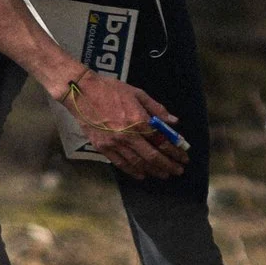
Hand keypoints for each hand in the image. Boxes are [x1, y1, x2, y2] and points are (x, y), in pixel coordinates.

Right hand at [57, 73, 186, 178]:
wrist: (82, 92)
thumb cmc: (111, 89)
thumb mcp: (138, 93)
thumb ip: (157, 109)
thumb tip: (173, 121)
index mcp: (139, 120)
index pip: (162, 141)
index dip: (175, 151)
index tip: (184, 157)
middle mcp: (128, 135)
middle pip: (152, 156)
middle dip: (168, 165)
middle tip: (178, 171)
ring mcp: (114, 143)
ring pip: (138, 163)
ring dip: (154, 170)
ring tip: (164, 174)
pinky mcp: (103, 148)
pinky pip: (121, 164)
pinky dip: (133, 171)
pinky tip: (142, 175)